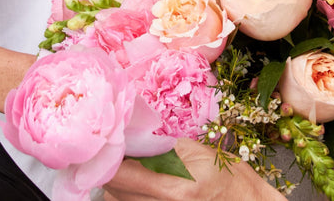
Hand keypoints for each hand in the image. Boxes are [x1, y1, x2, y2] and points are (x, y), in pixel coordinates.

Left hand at [104, 138, 286, 200]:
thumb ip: (161, 147)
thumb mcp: (197, 153)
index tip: (106, 141)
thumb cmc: (227, 177)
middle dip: (110, 166)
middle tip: (115, 147)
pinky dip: (126, 192)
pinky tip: (138, 181)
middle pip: (113, 188)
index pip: (119, 175)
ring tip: (129, 165)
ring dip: (116, 181)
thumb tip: (132, 137)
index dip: (107, 156)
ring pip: (116, 199)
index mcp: (172, 188)